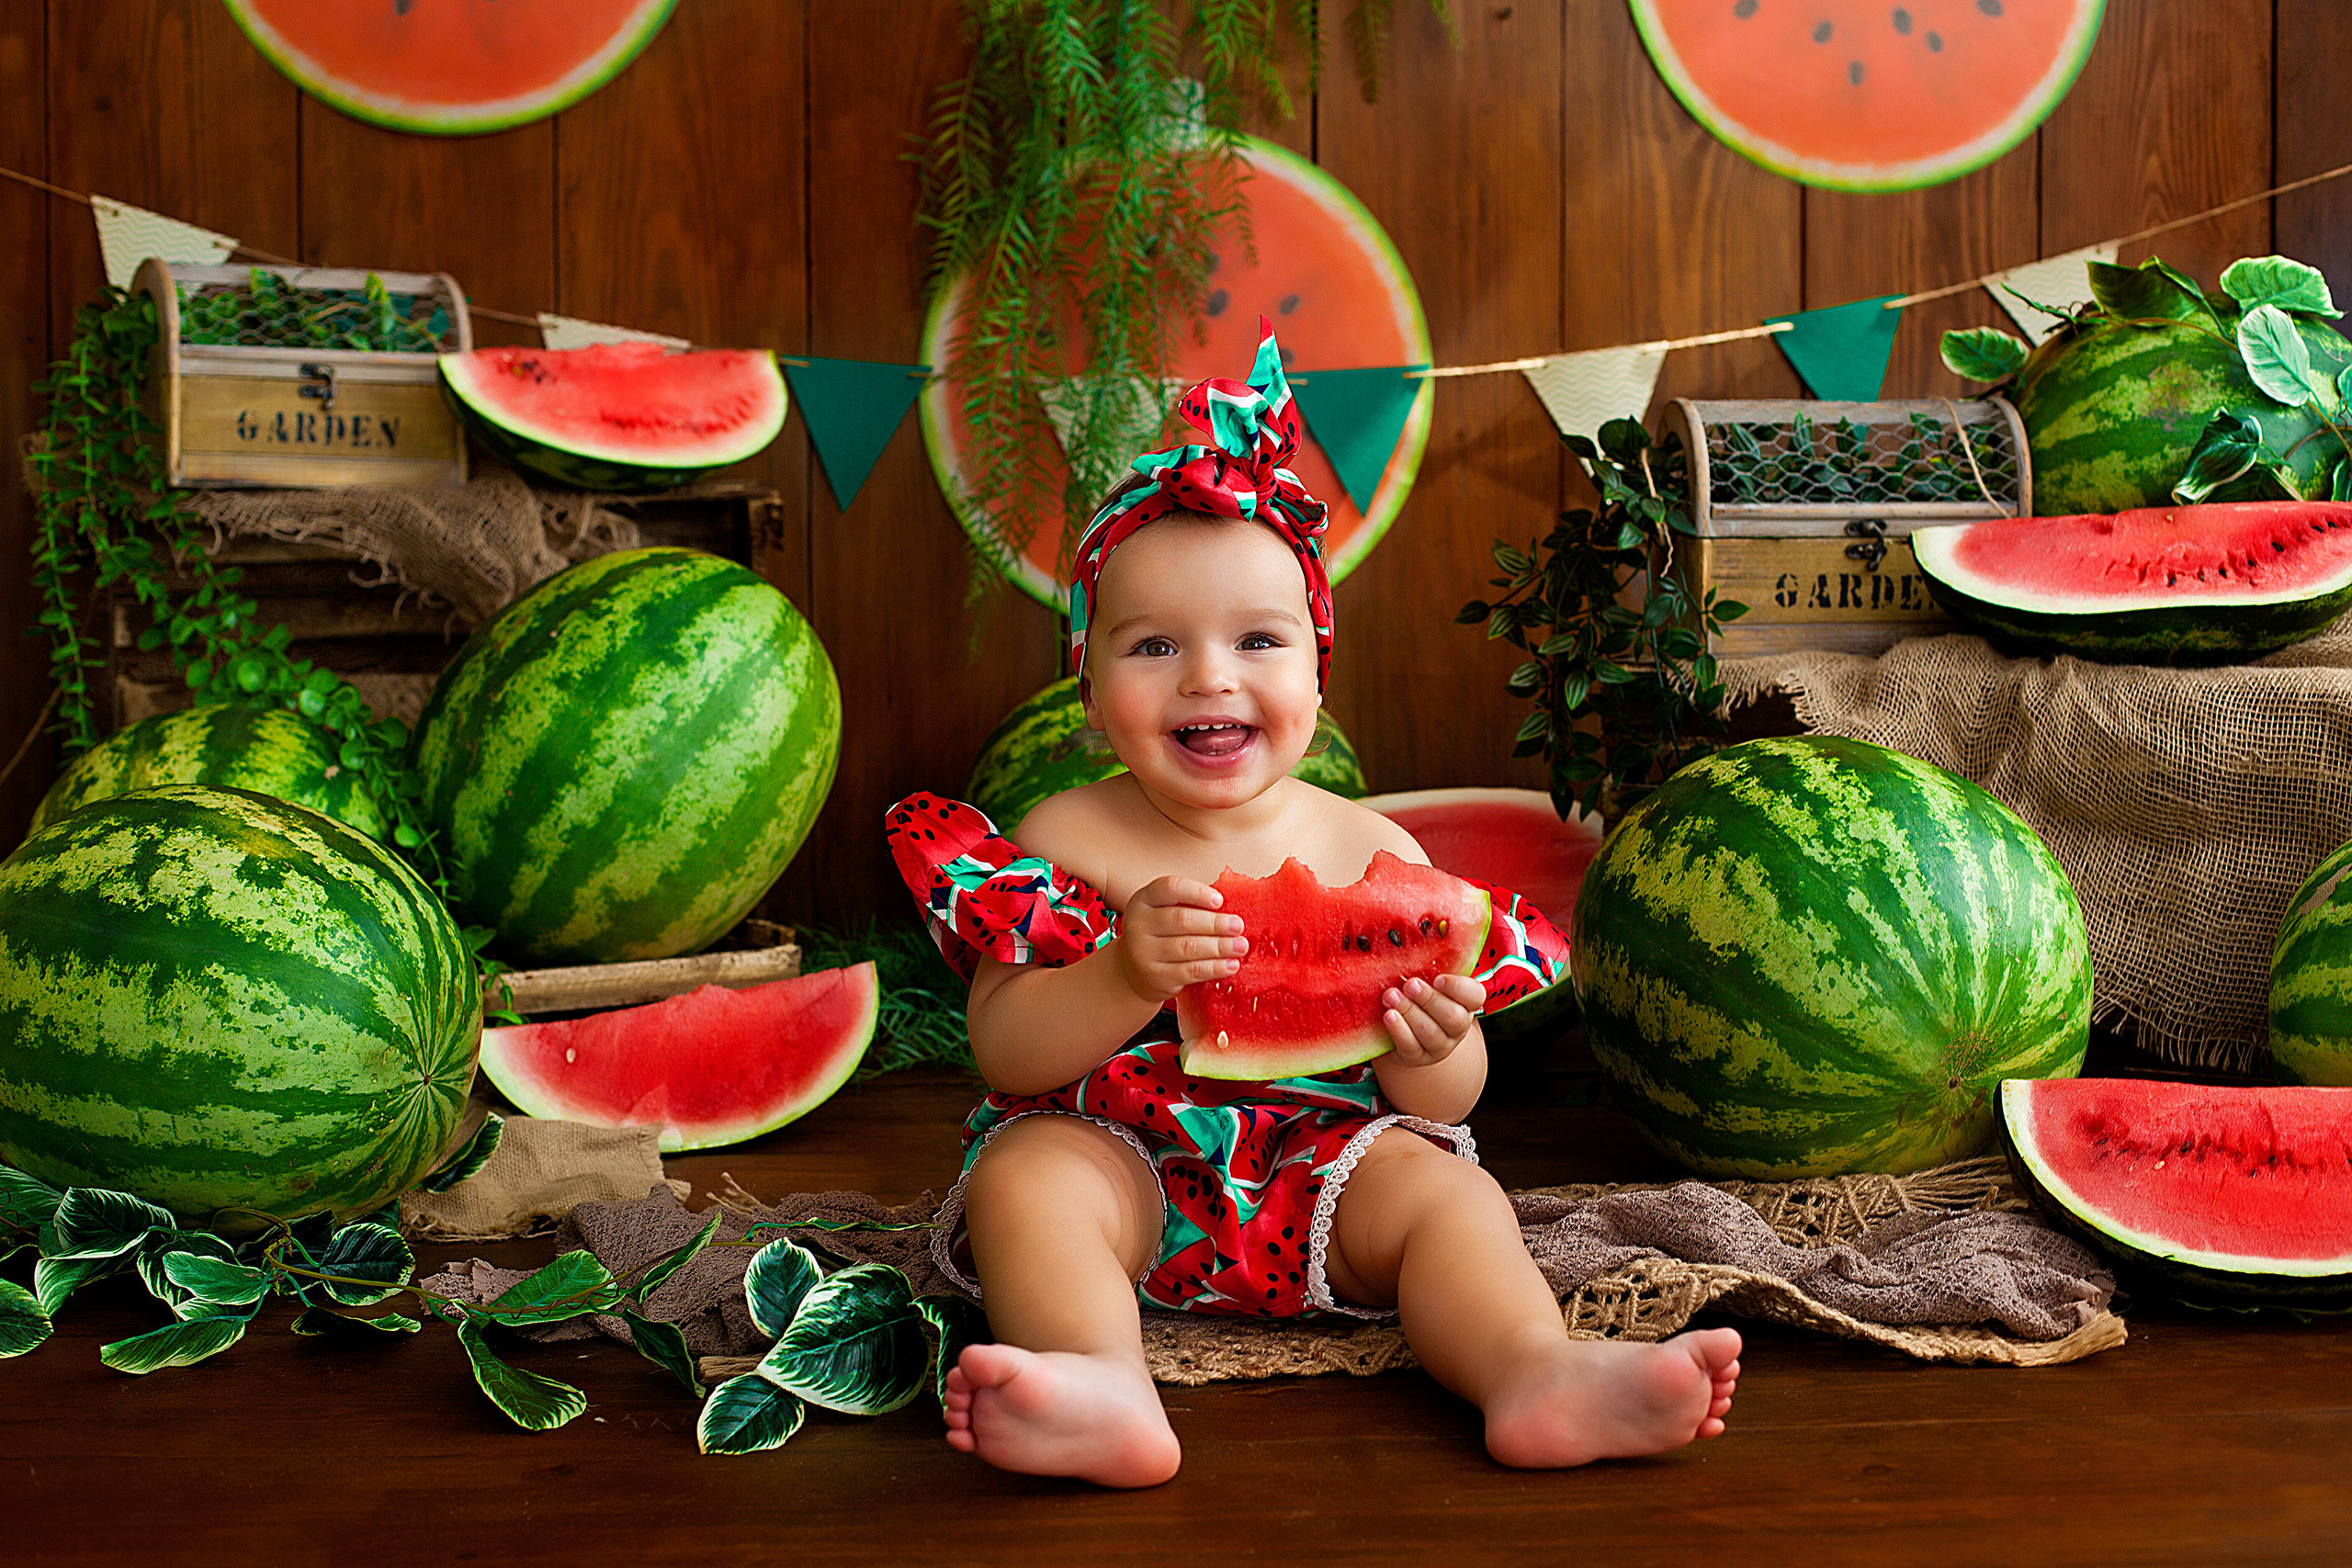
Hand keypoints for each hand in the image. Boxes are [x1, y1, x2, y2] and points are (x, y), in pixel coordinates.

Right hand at [1113, 875, 1246, 1003]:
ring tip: (1240, 946)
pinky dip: (1214, 968)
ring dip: (1219, 947)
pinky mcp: (1156, 977)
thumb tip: (1232, 908)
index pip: (1169, 888)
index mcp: (1143, 900)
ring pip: (1188, 947)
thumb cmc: (1161, 935)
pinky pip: (1190, 971)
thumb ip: (1190, 906)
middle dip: (1215, 923)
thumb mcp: (1164, 913)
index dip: (1197, 892)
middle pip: (1181, 920)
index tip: (1220, 900)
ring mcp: (1144, 953)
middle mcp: (1138, 925)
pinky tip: (1231, 965)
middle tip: (1238, 926)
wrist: (1134, 972)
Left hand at [1380, 974, 1484, 1067]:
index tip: (1438, 978)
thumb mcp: (1429, 982)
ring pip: (1431, 1033)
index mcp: (1466, 1004)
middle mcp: (1457, 1027)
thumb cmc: (1419, 997)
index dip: (1458, 988)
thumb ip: (1430, 967)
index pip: (1475, 996)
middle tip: (1410, 984)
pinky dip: (1399, 1030)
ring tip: (1391, 996)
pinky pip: (1410, 1047)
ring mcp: (1438, 1046)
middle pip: (1453, 1017)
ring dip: (1409, 1012)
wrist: (1405, 1030)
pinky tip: (1388, 1015)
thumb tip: (1419, 938)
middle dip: (1430, 999)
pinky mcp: (1417, 1057)